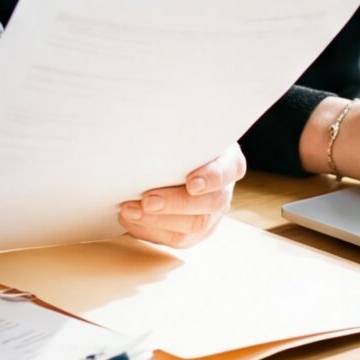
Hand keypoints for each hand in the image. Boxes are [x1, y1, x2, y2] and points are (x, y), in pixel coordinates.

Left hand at [118, 146, 244, 249]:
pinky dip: (150, 231)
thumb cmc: (181, 146)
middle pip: (209, 204)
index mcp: (229, 162)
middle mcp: (224, 192)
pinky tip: (130, 220)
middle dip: (175, 204)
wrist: (180, 164)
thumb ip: (178, 135)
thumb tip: (153, 121)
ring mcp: (212, 216)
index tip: (192, 183)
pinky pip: (176, 239)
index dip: (212, 178)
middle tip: (147, 200)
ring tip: (130, 210)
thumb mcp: (187, 134)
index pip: (228, 170)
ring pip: (192, 226)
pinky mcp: (196, 233)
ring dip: (157, 221)